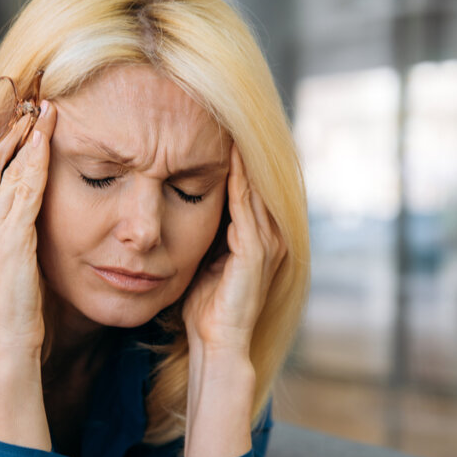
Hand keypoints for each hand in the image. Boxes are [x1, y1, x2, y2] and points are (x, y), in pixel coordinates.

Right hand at [0, 100, 57, 363]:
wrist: (6, 343)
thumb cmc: (10, 311)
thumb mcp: (1, 267)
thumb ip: (5, 235)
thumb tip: (22, 213)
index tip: (12, 122)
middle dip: (7, 130)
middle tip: (29, 103)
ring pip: (7, 170)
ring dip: (27, 136)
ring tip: (43, 110)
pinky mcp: (9, 238)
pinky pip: (25, 188)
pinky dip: (36, 159)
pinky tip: (47, 138)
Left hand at [182, 144, 285, 356]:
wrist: (217, 342)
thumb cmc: (207, 307)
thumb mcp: (207, 260)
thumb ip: (209, 235)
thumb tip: (184, 209)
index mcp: (261, 237)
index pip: (251, 188)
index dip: (237, 160)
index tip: (217, 129)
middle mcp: (272, 236)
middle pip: (258, 182)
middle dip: (242, 151)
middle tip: (224, 114)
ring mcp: (268, 244)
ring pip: (255, 189)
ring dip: (241, 158)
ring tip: (225, 126)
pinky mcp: (256, 253)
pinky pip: (245, 208)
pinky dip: (237, 182)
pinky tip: (226, 159)